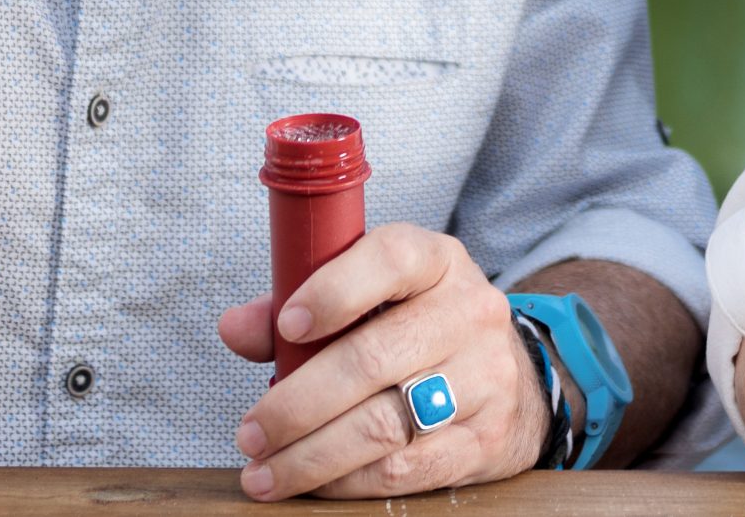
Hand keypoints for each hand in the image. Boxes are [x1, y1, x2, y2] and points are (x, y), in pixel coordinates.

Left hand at [218, 224, 546, 500]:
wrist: (508, 378)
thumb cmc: (417, 327)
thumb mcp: (374, 296)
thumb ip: (300, 305)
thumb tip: (235, 328)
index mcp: (437, 262)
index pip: (391, 260)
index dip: (335, 291)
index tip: (287, 326)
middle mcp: (469, 313)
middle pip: (373, 359)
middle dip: (297, 404)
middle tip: (251, 432)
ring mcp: (484, 377)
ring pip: (384, 423)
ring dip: (310, 456)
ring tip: (264, 472)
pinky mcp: (484, 439)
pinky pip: (403, 469)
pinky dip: (347, 482)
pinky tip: (313, 484)